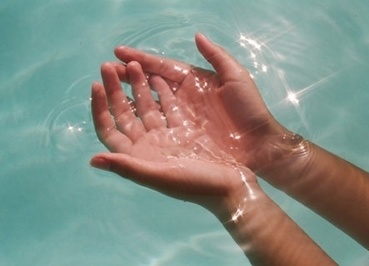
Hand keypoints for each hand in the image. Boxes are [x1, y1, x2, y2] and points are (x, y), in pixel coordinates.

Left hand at [90, 61, 259, 211]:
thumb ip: (128, 168)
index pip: (109, 129)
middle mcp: (148, 146)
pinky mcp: (183, 131)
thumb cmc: (196, 186)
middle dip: (116, 90)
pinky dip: (162, 92)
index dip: (100, 108)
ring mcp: (166, 137)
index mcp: (139, 157)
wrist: (232, 187)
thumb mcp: (161, 176)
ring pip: (146, 107)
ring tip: (132, 64)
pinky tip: (156, 76)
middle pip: (125, 114)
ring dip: (138, 86)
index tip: (96, 84)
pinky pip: (168, 107)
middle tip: (108, 65)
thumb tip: (92, 159)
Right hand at [111, 33, 298, 178]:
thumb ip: (216, 56)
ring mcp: (179, 118)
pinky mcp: (179, 136)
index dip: (141, 59)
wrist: (259, 146)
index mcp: (194, 81)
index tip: (119, 52)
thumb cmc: (249, 110)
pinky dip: (140, 117)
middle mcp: (183, 98)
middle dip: (129, 74)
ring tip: (109, 85)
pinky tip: (125, 112)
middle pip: (150, 83)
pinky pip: (155, 124)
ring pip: (149, 102)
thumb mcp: (236, 78)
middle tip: (107, 69)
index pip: (162, 67)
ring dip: (130, 93)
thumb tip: (197, 36)